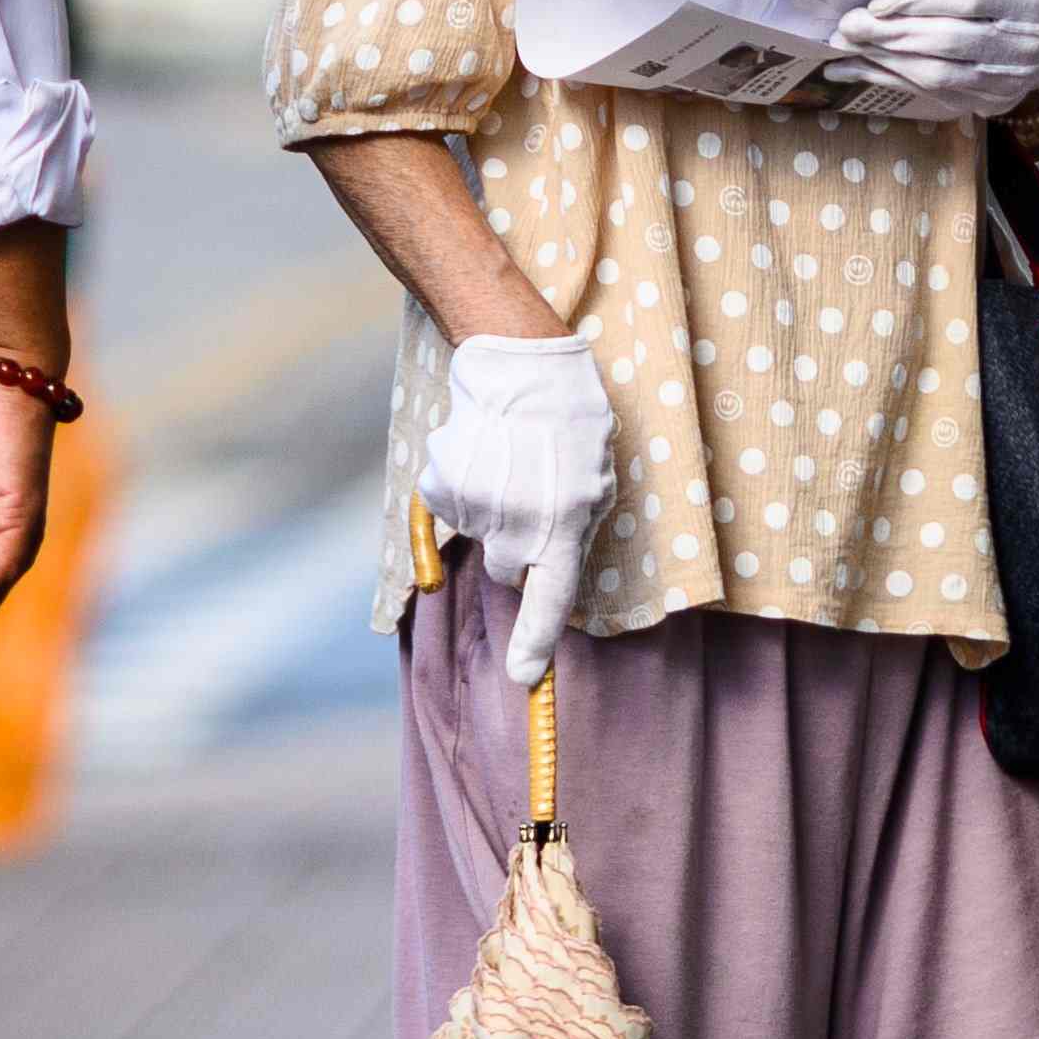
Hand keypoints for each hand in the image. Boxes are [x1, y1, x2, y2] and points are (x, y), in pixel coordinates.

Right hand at [414, 330, 617, 686]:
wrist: (520, 360)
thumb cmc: (570, 419)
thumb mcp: (595, 479)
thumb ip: (575, 529)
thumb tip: (546, 571)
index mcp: (565, 527)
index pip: (550, 601)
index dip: (536, 644)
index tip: (524, 678)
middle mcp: (518, 525)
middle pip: (507, 570)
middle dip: (515, 546)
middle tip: (529, 495)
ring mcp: (476, 507)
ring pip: (476, 533)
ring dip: (490, 507)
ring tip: (509, 459)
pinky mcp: (442, 485)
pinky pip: (448, 506)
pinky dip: (461, 485)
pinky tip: (481, 449)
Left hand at [808, 0, 1038, 126]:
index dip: (919, 1)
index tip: (877, 2)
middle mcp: (1021, 41)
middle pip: (947, 41)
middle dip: (890, 34)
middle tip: (847, 24)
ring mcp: (1007, 77)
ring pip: (937, 74)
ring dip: (884, 60)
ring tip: (846, 45)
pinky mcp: (990, 99)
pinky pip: (933, 94)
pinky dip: (890, 80)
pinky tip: (857, 68)